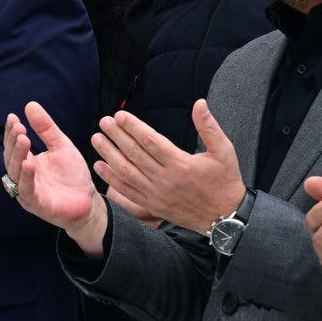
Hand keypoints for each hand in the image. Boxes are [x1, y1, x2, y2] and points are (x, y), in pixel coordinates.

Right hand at [5, 101, 105, 251]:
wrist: (89, 202)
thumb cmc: (73, 176)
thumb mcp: (61, 146)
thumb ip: (46, 128)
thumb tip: (30, 105)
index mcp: (28, 162)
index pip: (14, 145)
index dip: (11, 132)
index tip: (13, 117)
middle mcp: (24, 176)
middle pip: (11, 158)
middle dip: (13, 142)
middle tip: (18, 127)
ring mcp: (28, 191)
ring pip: (16, 173)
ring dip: (18, 156)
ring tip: (24, 139)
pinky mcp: (36, 204)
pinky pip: (27, 191)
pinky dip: (26, 177)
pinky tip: (29, 163)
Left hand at [91, 102, 243, 233]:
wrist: (225, 218)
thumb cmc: (225, 181)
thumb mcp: (224, 151)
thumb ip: (209, 126)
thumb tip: (199, 103)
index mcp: (180, 163)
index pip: (150, 141)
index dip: (133, 127)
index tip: (120, 115)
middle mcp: (165, 179)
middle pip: (134, 154)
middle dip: (116, 136)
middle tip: (104, 121)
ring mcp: (156, 194)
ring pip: (127, 171)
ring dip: (109, 154)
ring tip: (96, 139)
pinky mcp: (152, 206)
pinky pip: (127, 191)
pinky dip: (111, 179)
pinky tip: (100, 166)